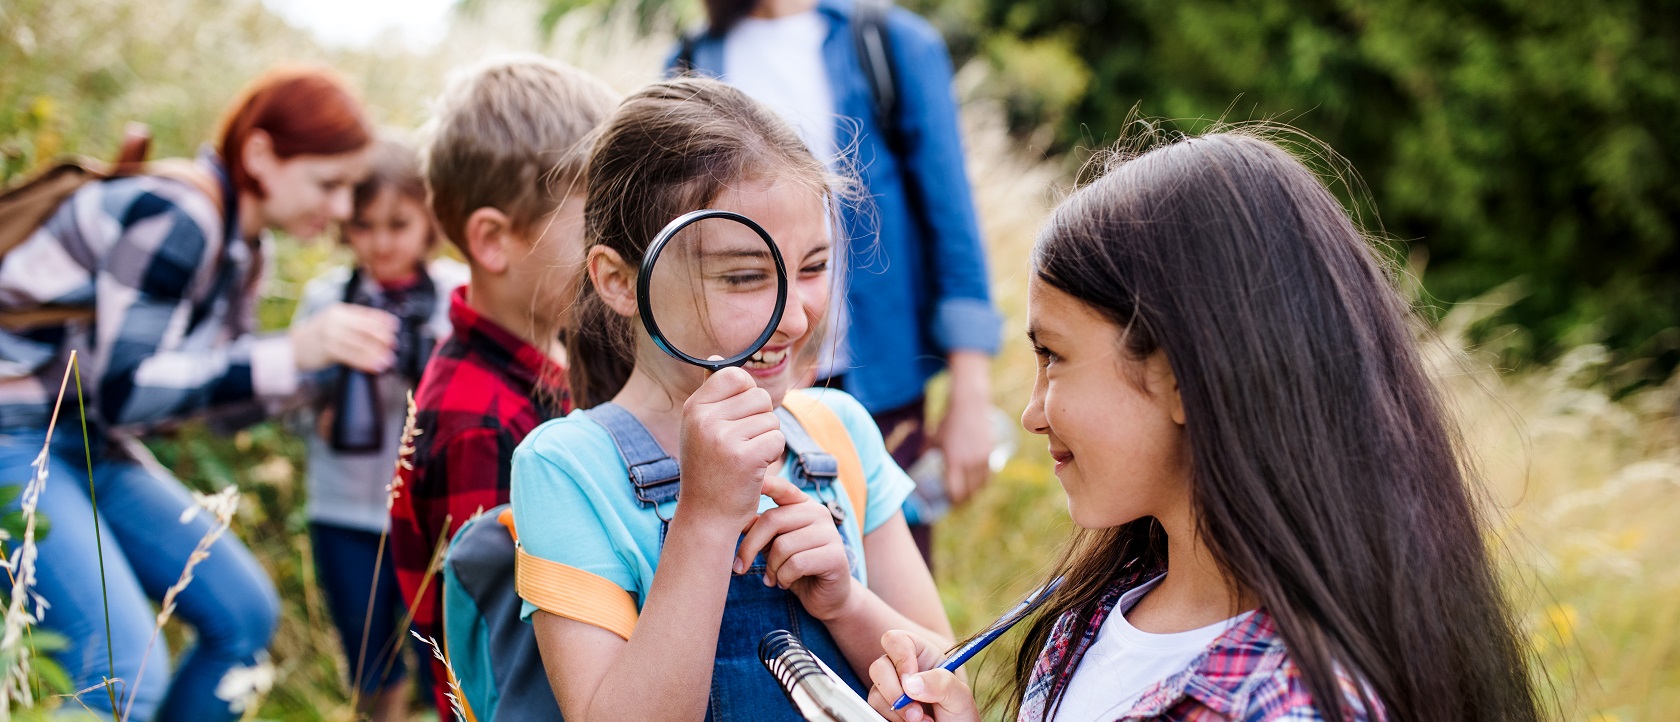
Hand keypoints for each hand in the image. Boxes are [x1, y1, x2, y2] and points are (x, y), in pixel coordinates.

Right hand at [291, 303, 397, 373]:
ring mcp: (330, 334)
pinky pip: (352, 357)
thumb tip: (380, 329)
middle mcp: (335, 320)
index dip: (382, 320)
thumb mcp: (334, 322)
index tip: (395, 326)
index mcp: (339, 311)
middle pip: (365, 328)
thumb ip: (353, 323)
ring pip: (360, 344)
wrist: (292, 347)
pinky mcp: (328, 349)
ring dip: (377, 353)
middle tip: (394, 344)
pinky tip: (376, 366)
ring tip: (389, 359)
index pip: (365, 314)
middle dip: (382, 337)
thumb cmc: (318, 336)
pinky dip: (366, 362)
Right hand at [677, 367, 783, 527]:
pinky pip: (777, 440)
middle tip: (742, 446)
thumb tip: (718, 357)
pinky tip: (754, 470)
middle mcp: (704, 419)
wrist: (706, 516)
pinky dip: (772, 456)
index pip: (735, 375)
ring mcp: (723, 438)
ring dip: (767, 440)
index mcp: (694, 407)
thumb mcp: (700, 428)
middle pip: (760, 397)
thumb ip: (712, 394)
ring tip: (746, 459)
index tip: (739, 418)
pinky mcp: (745, 457)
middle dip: (761, 421)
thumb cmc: (709, 469)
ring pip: (771, 420)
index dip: (747, 395)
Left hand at [735, 477, 852, 619]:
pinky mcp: (835, 556)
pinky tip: (785, 583)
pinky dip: (784, 578)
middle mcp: (819, 512)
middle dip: (749, 547)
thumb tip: (735, 518)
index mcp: (803, 505)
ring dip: (771, 568)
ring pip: (783, 546)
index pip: (783, 488)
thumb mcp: (773, 545)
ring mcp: (830, 533)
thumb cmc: (796, 567)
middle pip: (772, 520)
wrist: (827, 597)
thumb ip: (760, 529)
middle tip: (739, 568)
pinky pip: (796, 564)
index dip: (766, 483)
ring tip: (772, 578)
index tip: (748, 480)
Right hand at [866, 630, 976, 721]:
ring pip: (876, 692)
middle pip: (879, 666)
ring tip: (921, 720)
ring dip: (897, 711)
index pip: (897, 641)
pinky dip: (891, 719)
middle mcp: (902, 669)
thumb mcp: (960, 696)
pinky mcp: (884, 708)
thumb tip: (910, 683)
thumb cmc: (959, 714)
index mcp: (921, 655)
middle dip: (895, 692)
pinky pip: (875, 710)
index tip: (911, 682)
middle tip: (917, 712)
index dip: (900, 658)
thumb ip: (942, 683)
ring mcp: (891, 689)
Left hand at [931, 352, 993, 504]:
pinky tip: (977, 484)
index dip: (953, 501)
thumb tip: (918, 459)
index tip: (949, 502)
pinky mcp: (990, 452)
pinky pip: (988, 475)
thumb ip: (925, 450)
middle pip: (969, 492)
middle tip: (958, 504)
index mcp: (953, 461)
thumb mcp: (933, 437)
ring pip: (981, 485)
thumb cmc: (948, 422)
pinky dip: (983, 482)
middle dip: (963, 500)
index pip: (955, 491)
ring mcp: (982, 458)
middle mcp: (969, 463)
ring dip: (975, 493)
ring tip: (968, 496)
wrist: (969, 405)